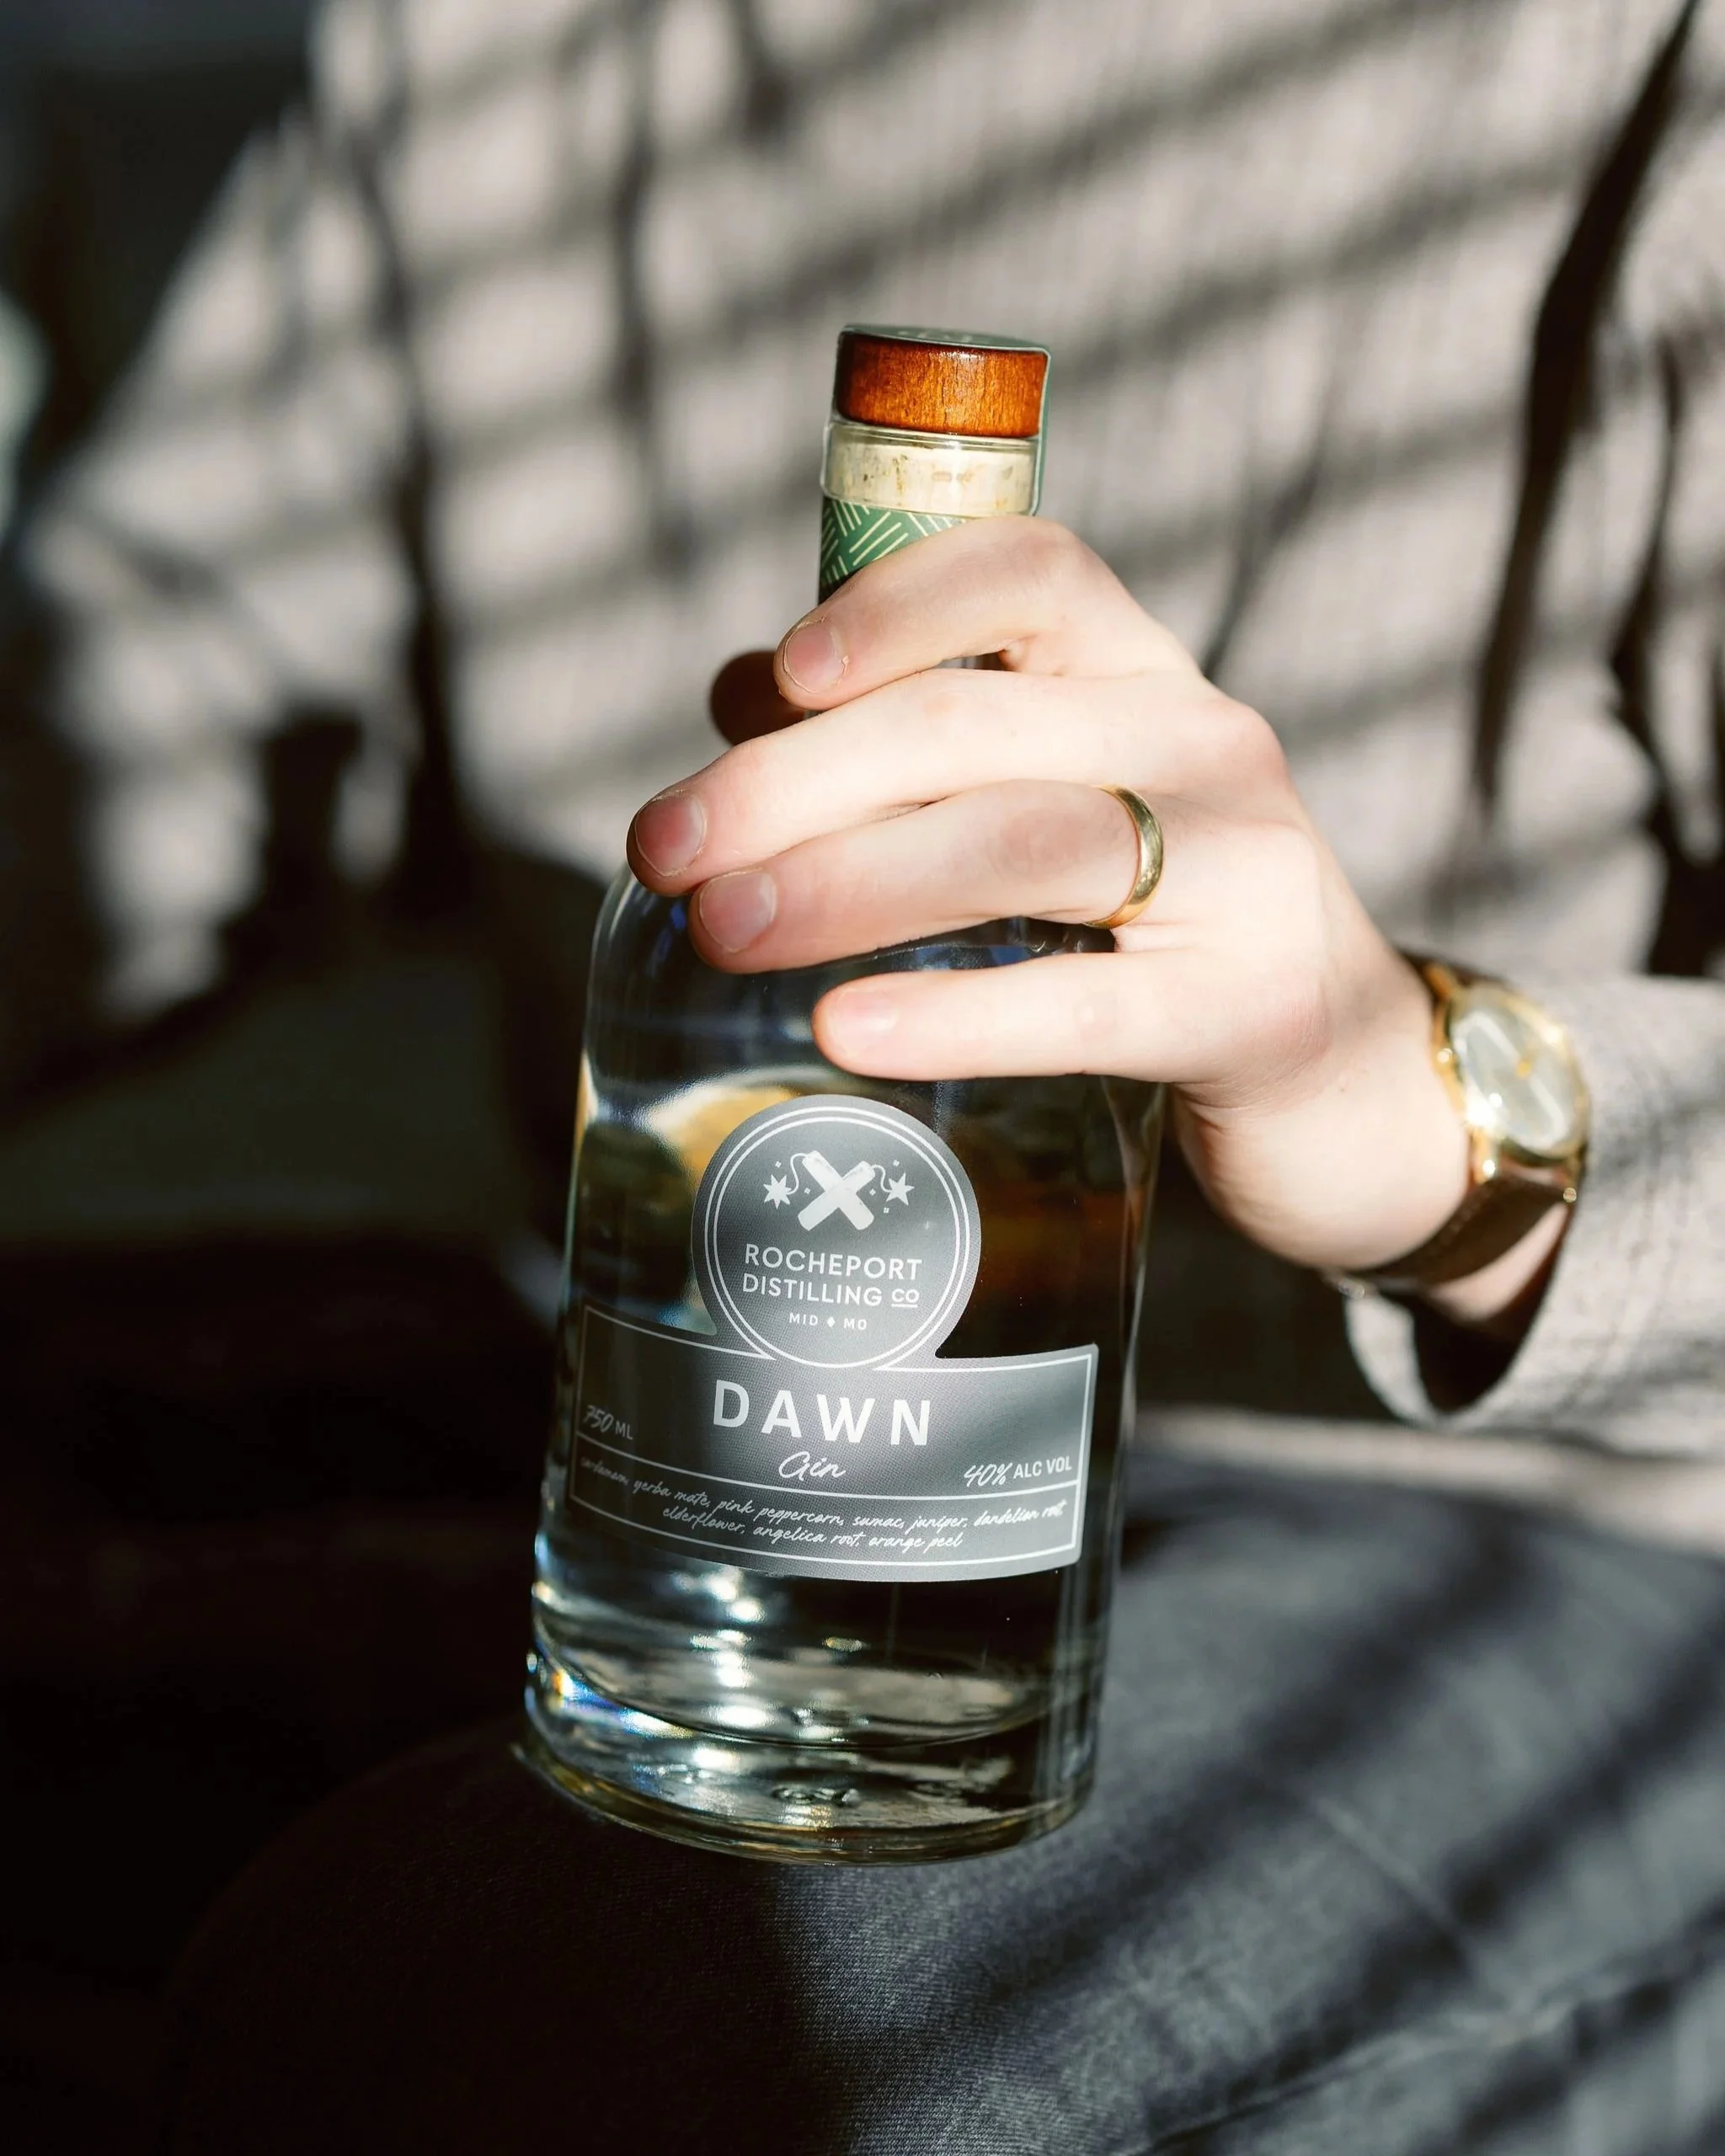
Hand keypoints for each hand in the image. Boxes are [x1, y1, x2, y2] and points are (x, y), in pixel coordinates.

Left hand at [628, 520, 1558, 1322]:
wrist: (1345, 1080)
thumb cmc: (1158, 931)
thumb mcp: (1049, 805)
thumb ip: (912, 746)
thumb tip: (739, 702)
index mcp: (1141, 671)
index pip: (1026, 571)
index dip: (892, 605)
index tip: (774, 677)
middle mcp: (1203, 741)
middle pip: (972, 724)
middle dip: (792, 783)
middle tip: (665, 854)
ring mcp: (1245, 873)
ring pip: (1019, 843)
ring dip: (846, 880)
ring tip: (722, 930)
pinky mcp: (1250, 1009)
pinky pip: (1086, 1006)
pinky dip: (955, 1013)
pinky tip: (848, 1029)